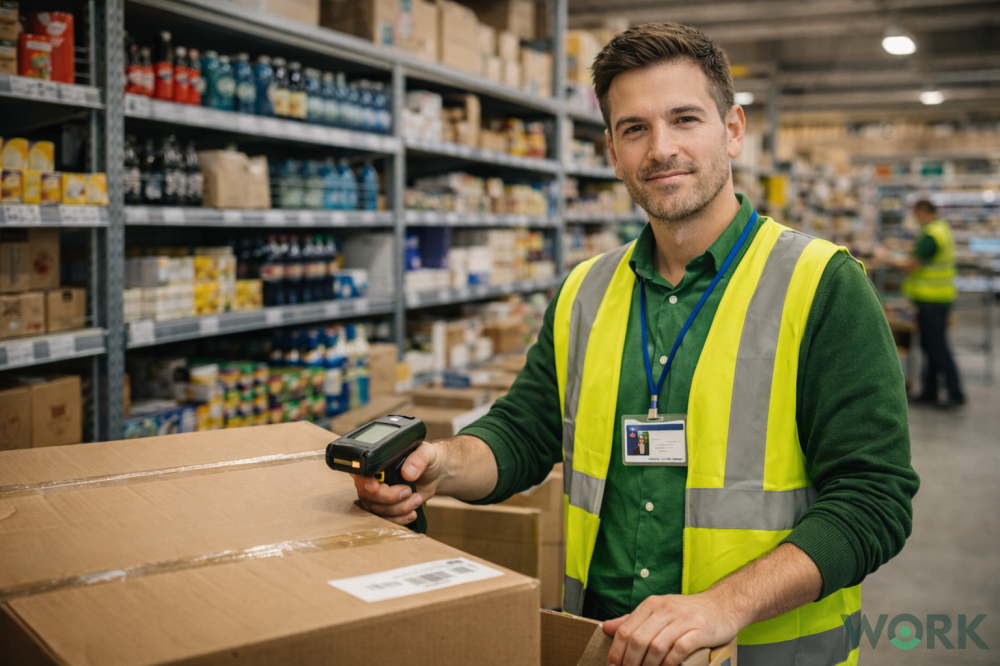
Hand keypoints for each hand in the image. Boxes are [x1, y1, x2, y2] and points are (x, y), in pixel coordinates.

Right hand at [350, 441, 444, 525]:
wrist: (432, 475)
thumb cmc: (426, 460)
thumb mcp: (426, 453)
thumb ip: (418, 459)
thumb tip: (408, 473)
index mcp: (377, 462)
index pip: (361, 473)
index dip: (365, 482)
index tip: (376, 487)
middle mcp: (372, 479)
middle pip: (368, 496)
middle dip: (390, 498)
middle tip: (408, 491)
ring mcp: (377, 496)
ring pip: (377, 511)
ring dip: (399, 509)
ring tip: (416, 499)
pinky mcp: (385, 509)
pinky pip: (385, 520)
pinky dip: (399, 520)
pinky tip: (412, 513)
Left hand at [603, 591, 742, 665]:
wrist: (723, 605)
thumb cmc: (688, 612)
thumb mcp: (658, 610)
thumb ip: (633, 620)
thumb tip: (606, 628)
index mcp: (651, 604)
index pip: (626, 629)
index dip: (617, 652)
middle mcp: (665, 609)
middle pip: (639, 640)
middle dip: (630, 663)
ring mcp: (683, 619)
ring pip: (656, 647)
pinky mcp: (700, 630)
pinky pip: (679, 650)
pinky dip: (669, 664)